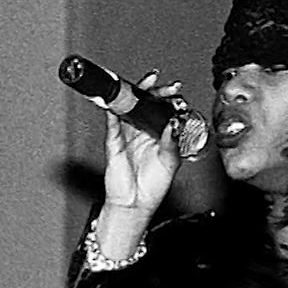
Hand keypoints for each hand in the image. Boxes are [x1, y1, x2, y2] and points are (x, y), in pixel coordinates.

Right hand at [99, 71, 184, 238]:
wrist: (134, 204)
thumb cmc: (152, 188)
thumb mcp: (171, 163)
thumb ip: (172, 142)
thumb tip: (174, 124)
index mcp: (157, 137)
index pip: (162, 111)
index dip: (168, 99)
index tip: (176, 90)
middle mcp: (142, 134)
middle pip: (145, 106)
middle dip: (154, 91)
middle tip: (163, 83)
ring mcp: (127, 137)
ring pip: (129, 110)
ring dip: (135, 96)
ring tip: (144, 83)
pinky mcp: (113, 143)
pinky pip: (112, 124)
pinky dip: (112, 112)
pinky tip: (117, 102)